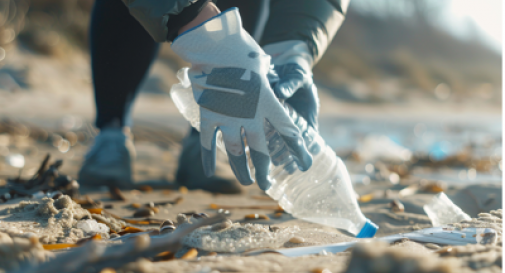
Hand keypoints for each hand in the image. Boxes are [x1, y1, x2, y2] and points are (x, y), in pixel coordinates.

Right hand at [172, 9, 312, 189]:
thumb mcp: (263, 68)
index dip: (298, 151)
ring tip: (246, 182)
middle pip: (261, 151)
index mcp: (269, 103)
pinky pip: (208, 143)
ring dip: (241, 170)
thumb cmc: (242, 51)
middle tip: (266, 184)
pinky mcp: (208, 116)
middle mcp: (251, 115)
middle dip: (264, 171)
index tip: (305, 164)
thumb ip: (268, 84)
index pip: (288, 132)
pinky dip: (207, 158)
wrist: (214, 44)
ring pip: (236, 152)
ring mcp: (228, 118)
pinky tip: (209, 172)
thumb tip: (274, 90)